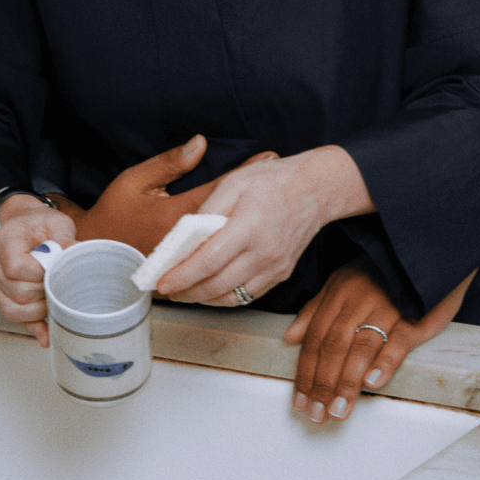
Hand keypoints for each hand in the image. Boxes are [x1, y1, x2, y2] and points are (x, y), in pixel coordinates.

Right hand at [0, 197, 75, 346]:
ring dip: (38, 312)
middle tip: (60, 287)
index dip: (39, 276)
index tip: (56, 272)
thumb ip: (66, 240)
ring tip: (55, 302)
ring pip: (11, 309)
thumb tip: (77, 256)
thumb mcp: (56, 223)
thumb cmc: (38, 223)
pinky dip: (31, 325)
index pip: (16, 267)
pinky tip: (46, 332)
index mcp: (6, 240)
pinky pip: (12, 316)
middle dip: (43, 294)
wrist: (25, 224)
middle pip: (17, 291)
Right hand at [74, 135, 277, 254]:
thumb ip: (169, 163)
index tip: (266, 158)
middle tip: (281, 182)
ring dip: (252, 227)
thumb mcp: (136, 180)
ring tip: (276, 211)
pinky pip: (217, 268)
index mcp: (177, 215)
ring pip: (228, 247)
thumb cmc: (114, 214)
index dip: (245, 173)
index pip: (220, 190)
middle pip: (232, 218)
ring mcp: (189, 261)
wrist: (94, 255)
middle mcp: (188, 241)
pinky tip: (251, 243)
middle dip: (258, 199)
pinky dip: (236, 254)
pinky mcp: (186, 275)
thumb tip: (200, 144)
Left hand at [156, 146, 371, 305]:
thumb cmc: (274, 180)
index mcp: (248, 227)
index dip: (182, 275)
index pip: (208, 260)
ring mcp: (274, 267)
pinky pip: (249, 294)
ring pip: (233, 297)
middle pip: (217, 285)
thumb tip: (186, 232)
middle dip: (187, 292)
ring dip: (205, 299)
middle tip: (167, 291)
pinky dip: (227, 297)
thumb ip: (208, 207)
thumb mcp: (235, 181)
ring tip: (185, 292)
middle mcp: (263, 253)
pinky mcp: (281, 273)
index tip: (162, 282)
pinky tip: (212, 290)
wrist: (317, 189)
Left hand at [285, 262, 474, 424]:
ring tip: (338, 411)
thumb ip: (316, 310)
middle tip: (316, 415)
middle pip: (333, 346)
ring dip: (347, 382)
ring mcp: (385, 308)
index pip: (315, 339)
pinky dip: (384, 362)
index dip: (305, 372)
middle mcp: (357, 302)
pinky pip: (397, 340)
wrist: (418, 251)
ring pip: (360, 347)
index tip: (299, 402)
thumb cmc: (377, 273)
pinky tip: (372, 383)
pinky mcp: (413, 316)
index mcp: (337, 296)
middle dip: (322, 384)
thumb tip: (289, 337)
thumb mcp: (341, 283)